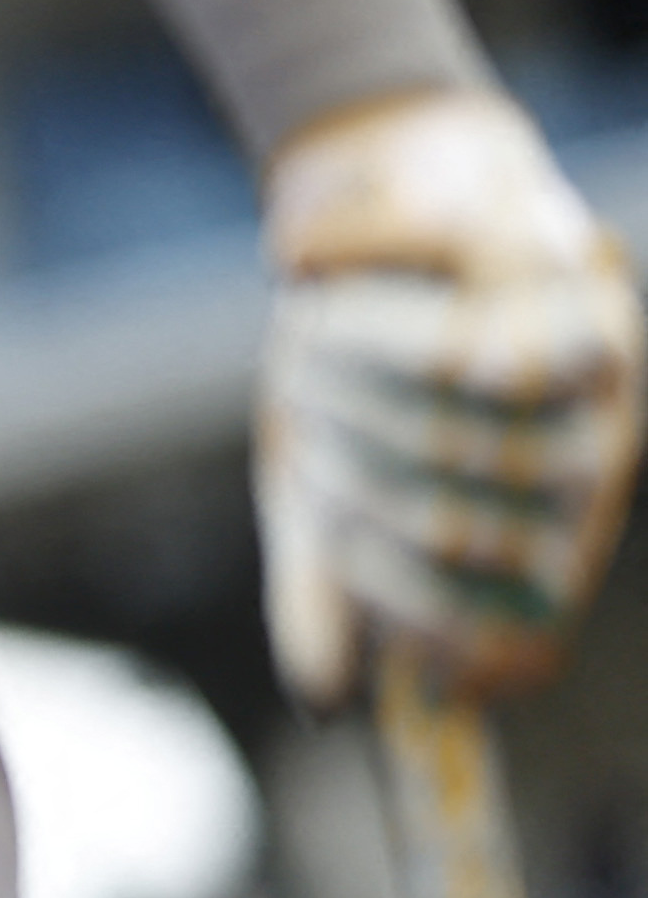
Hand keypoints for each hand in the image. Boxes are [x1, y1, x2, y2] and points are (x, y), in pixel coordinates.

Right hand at [259, 90, 645, 706]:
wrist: (399, 199)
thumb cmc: (370, 363)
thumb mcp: (338, 490)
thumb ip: (332, 585)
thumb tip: (321, 698)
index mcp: (572, 510)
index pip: (518, 606)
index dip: (426, 608)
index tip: (342, 563)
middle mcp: (603, 429)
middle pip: (446, 487)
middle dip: (340, 460)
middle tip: (302, 417)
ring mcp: (576, 327)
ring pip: (432, 375)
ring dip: (328, 360)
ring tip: (305, 339)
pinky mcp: (518, 226)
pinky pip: (398, 255)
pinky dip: (322, 251)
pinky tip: (295, 260)